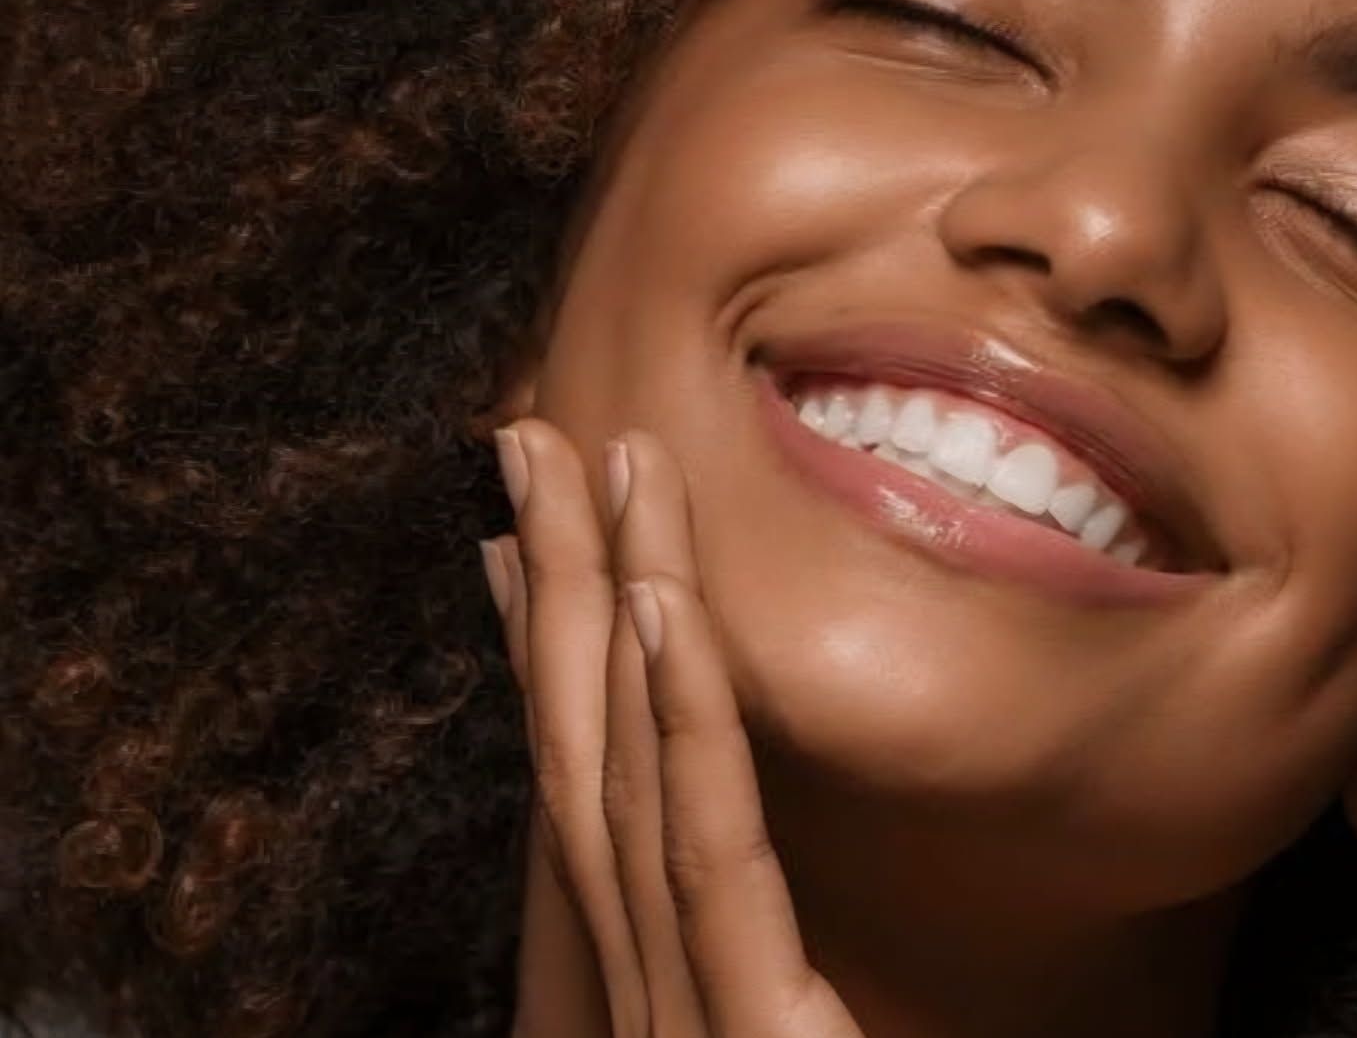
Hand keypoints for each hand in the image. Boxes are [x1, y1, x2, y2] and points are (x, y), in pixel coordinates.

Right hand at [482, 420, 865, 1037]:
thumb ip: (765, 971)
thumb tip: (758, 894)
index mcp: (661, 983)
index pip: (592, 791)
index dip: (550, 651)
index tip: (523, 542)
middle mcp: (645, 983)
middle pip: (583, 746)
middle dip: (555, 581)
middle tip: (529, 444)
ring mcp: (678, 1013)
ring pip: (627, 766)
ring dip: (604, 596)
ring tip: (591, 464)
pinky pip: (710, 849)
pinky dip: (677, 715)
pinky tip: (657, 601)